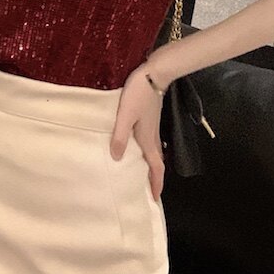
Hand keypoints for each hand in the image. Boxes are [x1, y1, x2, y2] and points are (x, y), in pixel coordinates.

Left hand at [109, 62, 169, 198]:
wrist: (153, 74)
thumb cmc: (138, 95)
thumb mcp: (125, 115)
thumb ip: (120, 136)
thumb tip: (117, 158)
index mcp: (148, 139)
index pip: (156, 167)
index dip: (156, 183)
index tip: (155, 199)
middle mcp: (153, 135)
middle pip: (157, 162)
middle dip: (154, 177)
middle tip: (148, 190)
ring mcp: (153, 126)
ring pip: (154, 151)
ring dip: (151, 164)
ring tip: (142, 172)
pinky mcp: (151, 117)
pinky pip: (151, 141)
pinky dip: (148, 150)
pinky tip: (138, 146)